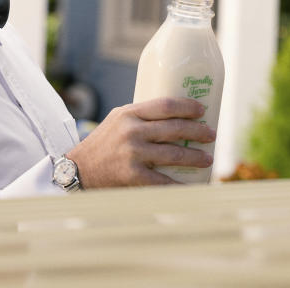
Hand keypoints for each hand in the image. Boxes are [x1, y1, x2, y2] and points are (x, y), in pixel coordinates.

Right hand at [66, 97, 215, 188]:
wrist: (78, 170)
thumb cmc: (104, 143)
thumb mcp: (118, 119)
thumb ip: (142, 116)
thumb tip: (178, 114)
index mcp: (129, 113)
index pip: (166, 105)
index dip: (188, 107)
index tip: (202, 111)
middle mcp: (132, 131)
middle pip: (174, 128)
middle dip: (198, 131)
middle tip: (211, 135)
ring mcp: (132, 153)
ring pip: (173, 154)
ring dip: (195, 156)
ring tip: (208, 159)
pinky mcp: (132, 175)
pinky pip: (163, 180)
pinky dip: (180, 184)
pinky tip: (192, 184)